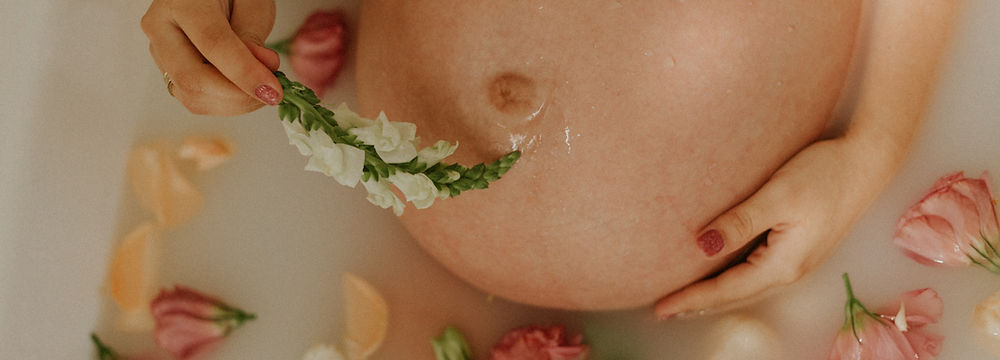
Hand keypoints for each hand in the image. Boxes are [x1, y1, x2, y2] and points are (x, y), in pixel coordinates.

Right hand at [141, 0, 280, 115]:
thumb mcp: (252, 2)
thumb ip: (253, 37)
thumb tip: (258, 80)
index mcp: (182, 2)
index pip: (213, 44)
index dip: (245, 72)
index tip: (272, 91)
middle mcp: (161, 28)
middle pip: (192, 79)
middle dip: (238, 96)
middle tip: (271, 92)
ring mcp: (160, 53)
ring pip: (192, 97)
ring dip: (235, 104)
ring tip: (260, 85)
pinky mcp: (169, 72)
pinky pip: (196, 100)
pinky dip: (226, 104)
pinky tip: (244, 88)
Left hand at [654, 137, 895, 318]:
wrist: (869, 161)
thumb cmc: (825, 173)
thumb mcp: (777, 196)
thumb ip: (739, 222)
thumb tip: (702, 247)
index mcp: (783, 265)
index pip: (726, 290)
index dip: (690, 299)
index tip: (660, 307)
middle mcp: (790, 270)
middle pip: (735, 295)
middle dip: (698, 304)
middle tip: (663, 309)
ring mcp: (797, 260)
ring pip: (746, 286)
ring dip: (715, 294)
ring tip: (685, 299)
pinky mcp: (799, 247)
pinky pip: (756, 272)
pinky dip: (731, 279)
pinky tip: (719, 273)